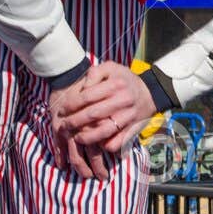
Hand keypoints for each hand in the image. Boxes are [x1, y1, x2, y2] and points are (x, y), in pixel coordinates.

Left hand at [50, 62, 155, 178]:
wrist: (149, 93)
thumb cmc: (123, 80)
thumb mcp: (110, 68)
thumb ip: (94, 73)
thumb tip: (83, 87)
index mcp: (115, 84)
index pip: (88, 96)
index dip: (72, 104)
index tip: (62, 110)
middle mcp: (123, 100)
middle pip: (93, 114)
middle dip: (75, 121)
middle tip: (64, 125)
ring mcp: (129, 116)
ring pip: (104, 131)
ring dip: (87, 137)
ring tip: (76, 138)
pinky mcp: (133, 129)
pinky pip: (118, 142)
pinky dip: (106, 145)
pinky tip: (96, 144)